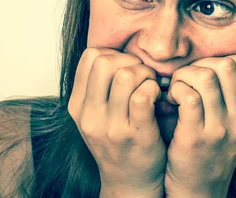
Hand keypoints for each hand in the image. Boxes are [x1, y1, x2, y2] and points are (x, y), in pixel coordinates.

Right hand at [68, 47, 165, 196]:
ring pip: (126, 75)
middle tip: (141, 75)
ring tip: (150, 86)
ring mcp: (111, 126)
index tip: (126, 67)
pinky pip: (143, 95)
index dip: (113, 54)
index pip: (90, 57)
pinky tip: (157, 98)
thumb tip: (114, 53)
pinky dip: (154, 89)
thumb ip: (98, 87)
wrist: (129, 182)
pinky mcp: (135, 134)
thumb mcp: (95, 116)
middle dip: (129, 60)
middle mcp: (89, 115)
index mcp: (78, 106)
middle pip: (105, 62)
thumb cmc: (118, 143)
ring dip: (145, 74)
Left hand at [163, 52, 235, 196]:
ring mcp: (222, 129)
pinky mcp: (197, 138)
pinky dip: (175, 90)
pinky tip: (171, 101)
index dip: (223, 58)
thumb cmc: (212, 145)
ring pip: (206, 76)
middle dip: (200, 64)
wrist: (200, 187)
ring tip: (178, 89)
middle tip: (188, 81)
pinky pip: (188, 96)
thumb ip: (233, 90)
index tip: (208, 73)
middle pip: (225, 64)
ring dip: (184, 76)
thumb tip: (214, 56)